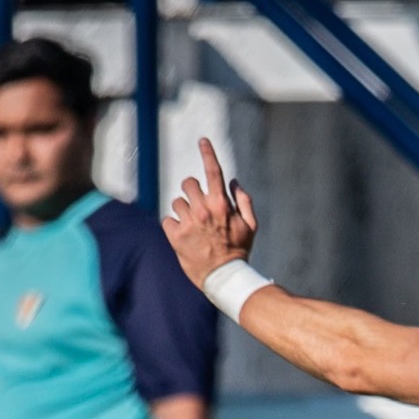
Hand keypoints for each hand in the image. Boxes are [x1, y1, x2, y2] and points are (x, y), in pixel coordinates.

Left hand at [162, 138, 257, 288]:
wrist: (224, 278)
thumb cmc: (239, 250)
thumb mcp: (250, 226)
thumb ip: (243, 201)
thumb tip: (232, 181)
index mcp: (221, 204)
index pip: (213, 171)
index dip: (208, 153)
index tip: (203, 140)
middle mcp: (203, 210)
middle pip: (188, 184)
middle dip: (192, 191)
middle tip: (198, 206)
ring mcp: (188, 222)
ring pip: (177, 202)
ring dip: (184, 211)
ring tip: (194, 227)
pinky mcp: (175, 236)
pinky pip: (168, 219)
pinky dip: (174, 226)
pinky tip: (185, 236)